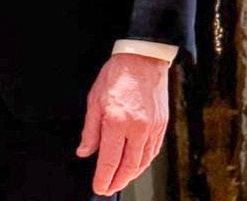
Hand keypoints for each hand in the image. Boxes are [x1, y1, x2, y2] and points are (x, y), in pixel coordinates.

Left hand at [76, 52, 169, 195]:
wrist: (143, 58)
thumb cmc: (117, 74)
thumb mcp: (94, 100)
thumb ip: (90, 130)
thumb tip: (85, 151)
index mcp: (116, 122)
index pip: (109, 160)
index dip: (103, 178)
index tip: (98, 187)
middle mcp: (137, 128)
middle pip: (128, 167)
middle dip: (117, 182)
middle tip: (108, 188)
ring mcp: (152, 128)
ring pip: (143, 162)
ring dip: (131, 175)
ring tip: (120, 180)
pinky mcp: (161, 125)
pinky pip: (153, 151)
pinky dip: (144, 163)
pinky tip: (136, 165)